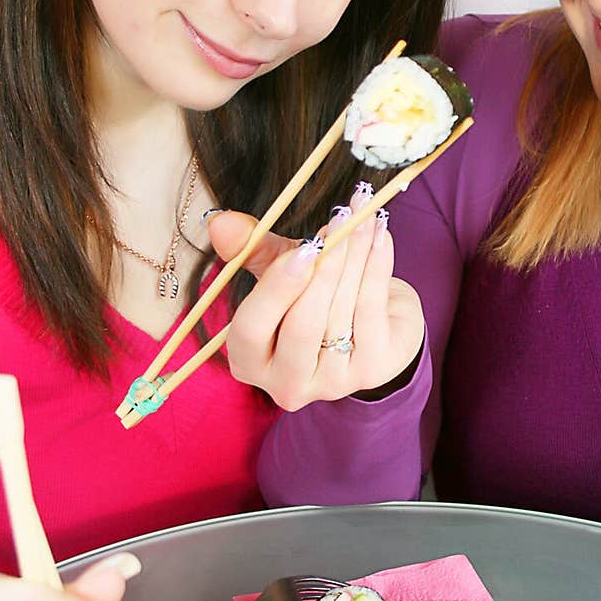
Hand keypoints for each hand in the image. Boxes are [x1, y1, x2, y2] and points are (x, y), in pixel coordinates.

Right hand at [208, 187, 424, 412]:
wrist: (375, 322)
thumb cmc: (314, 295)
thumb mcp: (279, 271)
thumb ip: (251, 249)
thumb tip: (219, 221)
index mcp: (250, 362)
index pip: (250, 331)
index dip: (276, 289)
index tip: (302, 249)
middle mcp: (287, 383)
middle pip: (302, 326)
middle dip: (324, 267)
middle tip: (339, 220)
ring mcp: (333, 384)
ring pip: (341, 312)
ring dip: (355, 256)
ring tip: (362, 216)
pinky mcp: (373, 371)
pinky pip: (372, 310)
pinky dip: (378, 266)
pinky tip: (381, 235)